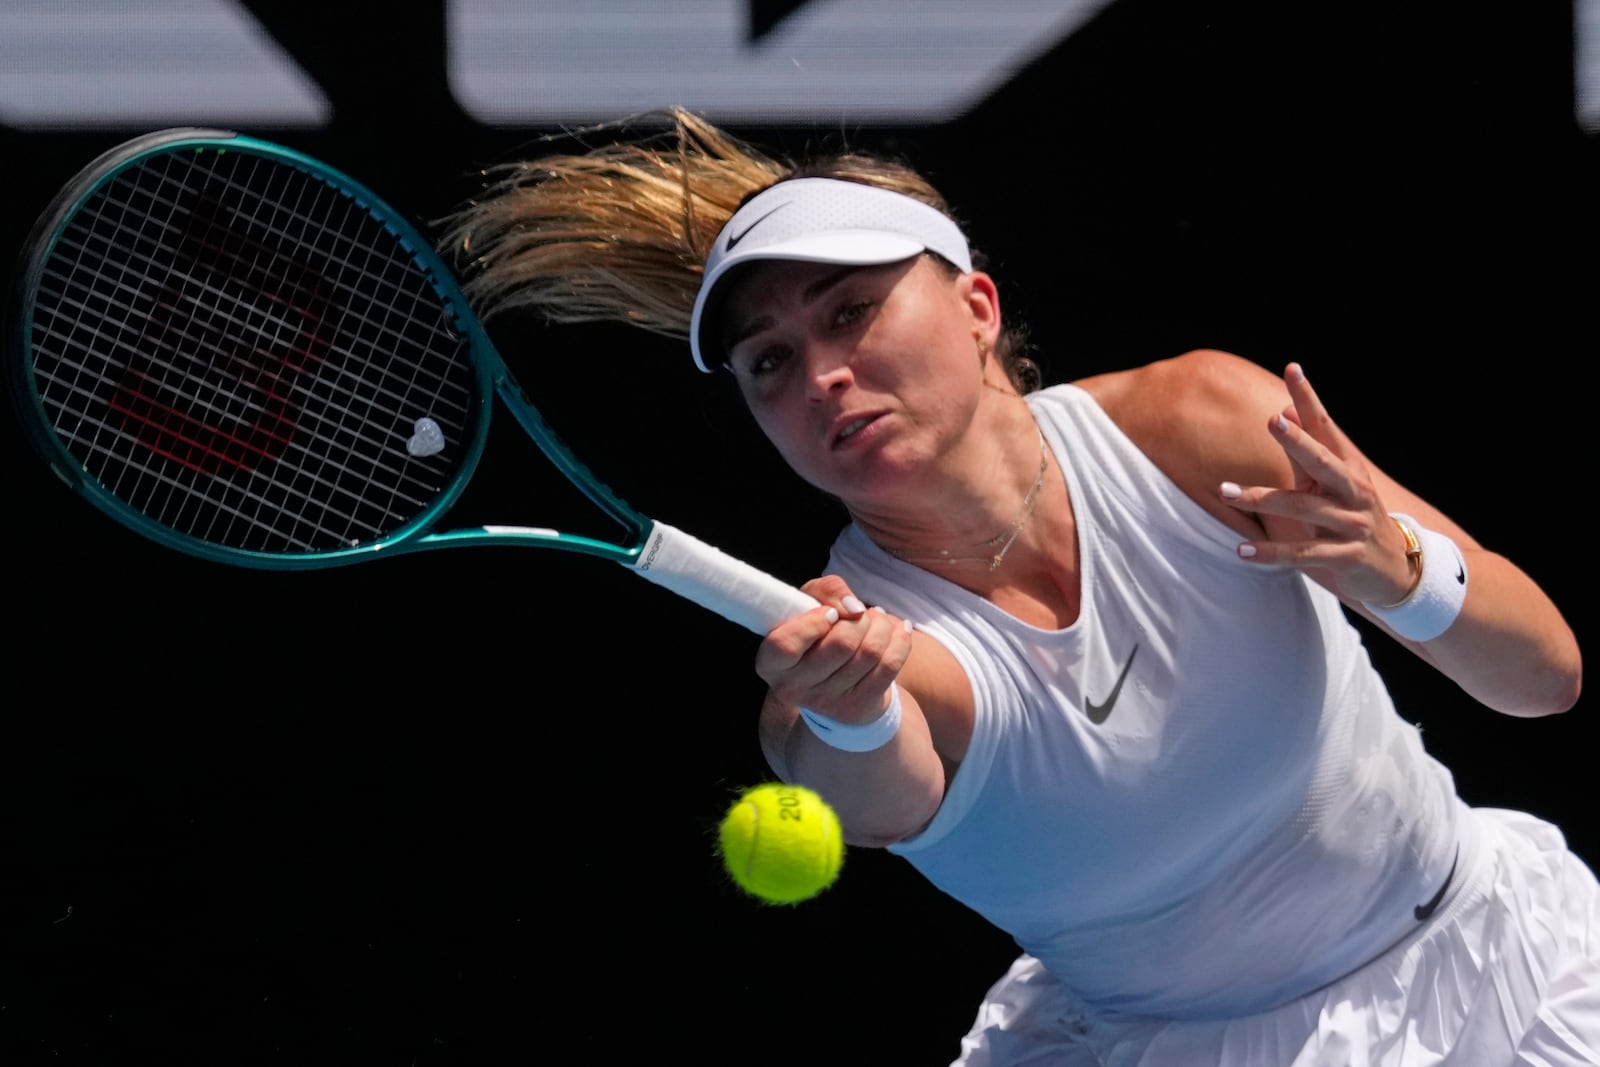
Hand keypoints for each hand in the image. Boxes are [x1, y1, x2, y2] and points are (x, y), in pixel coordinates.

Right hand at [754, 575, 912, 724]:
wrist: (836, 684)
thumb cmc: (818, 634)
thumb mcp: (810, 603)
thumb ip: (826, 591)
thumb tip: (853, 607)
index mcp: (772, 663)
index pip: (786, 644)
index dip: (813, 623)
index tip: (831, 613)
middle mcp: (794, 688)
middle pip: (841, 644)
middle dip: (860, 619)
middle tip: (862, 613)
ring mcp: (827, 702)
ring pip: (870, 653)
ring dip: (882, 626)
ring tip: (879, 619)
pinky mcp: (857, 707)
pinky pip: (889, 667)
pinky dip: (901, 640)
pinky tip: (900, 630)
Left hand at [1218, 363, 1415, 605]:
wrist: (1395, 570)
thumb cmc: (1353, 517)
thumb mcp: (1332, 484)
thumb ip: (1306, 452)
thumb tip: (1284, 411)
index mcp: (1348, 468)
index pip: (1327, 427)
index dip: (1309, 400)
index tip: (1293, 369)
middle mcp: (1353, 491)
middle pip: (1323, 461)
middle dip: (1298, 441)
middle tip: (1272, 420)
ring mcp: (1352, 524)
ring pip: (1304, 508)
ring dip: (1262, 499)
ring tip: (1225, 491)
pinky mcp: (1346, 557)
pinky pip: (1303, 553)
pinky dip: (1271, 553)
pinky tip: (1242, 551)